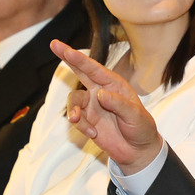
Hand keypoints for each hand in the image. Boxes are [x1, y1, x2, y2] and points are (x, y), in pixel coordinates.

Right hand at [50, 39, 162, 174]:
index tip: (66, 50)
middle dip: (67, 58)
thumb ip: (118, 104)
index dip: (79, 58)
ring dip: (72, 110)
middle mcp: (101, 91)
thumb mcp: (135, 115)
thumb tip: (99, 94)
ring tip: (75, 120)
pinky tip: (93, 134)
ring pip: (74, 100)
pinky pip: (76, 119)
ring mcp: (92, 105)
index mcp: (114, 84)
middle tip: (54, 44)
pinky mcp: (87, 120)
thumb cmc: (141, 127)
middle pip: (80, 71)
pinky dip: (81, 126)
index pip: (95, 69)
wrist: (137, 150)